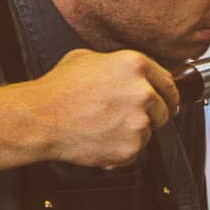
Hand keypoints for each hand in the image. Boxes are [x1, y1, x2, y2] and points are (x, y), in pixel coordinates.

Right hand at [23, 48, 178, 168]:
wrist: (40, 119)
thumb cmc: (58, 90)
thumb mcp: (87, 58)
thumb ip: (116, 64)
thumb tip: (129, 73)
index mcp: (135, 65)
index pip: (169, 82)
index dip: (168, 94)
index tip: (169, 102)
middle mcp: (143, 92)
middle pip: (164, 110)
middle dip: (150, 115)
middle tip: (123, 116)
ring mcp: (139, 122)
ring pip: (149, 132)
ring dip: (132, 132)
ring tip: (103, 125)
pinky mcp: (131, 147)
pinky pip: (135, 151)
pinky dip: (121, 149)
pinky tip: (100, 138)